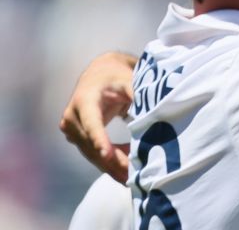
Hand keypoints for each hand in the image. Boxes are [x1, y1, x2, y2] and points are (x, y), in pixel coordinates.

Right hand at [59, 52, 136, 182]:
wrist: (99, 76)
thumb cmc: (116, 77)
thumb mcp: (128, 80)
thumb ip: (137, 93)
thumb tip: (151, 108)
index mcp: (84, 100)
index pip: (92, 123)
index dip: (100, 139)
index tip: (107, 155)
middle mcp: (72, 117)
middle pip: (93, 145)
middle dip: (113, 161)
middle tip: (133, 175)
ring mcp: (72, 130)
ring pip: (93, 154)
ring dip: (113, 166)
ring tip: (134, 177)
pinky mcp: (77, 139)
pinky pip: (94, 154)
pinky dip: (111, 163)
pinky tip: (128, 171)